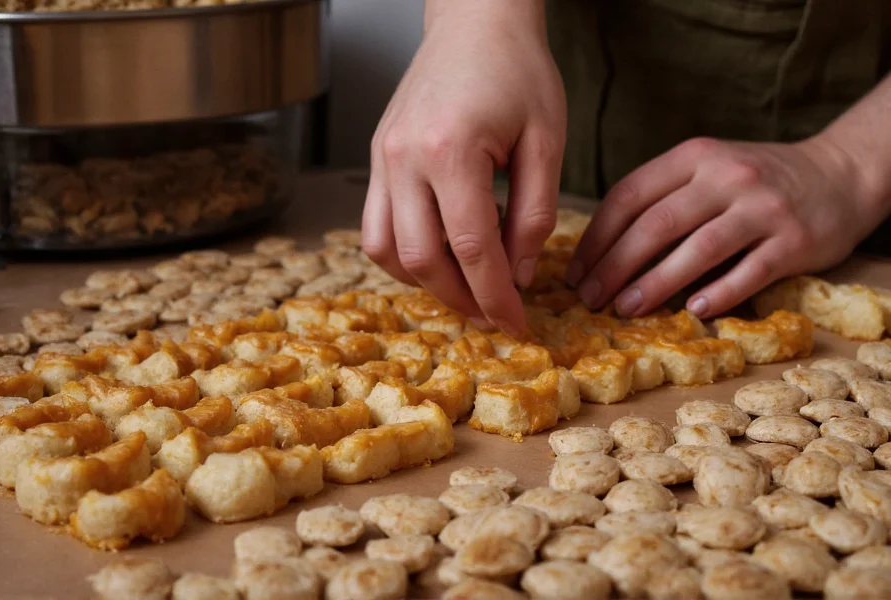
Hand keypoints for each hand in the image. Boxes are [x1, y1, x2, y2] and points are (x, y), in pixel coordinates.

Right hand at [361, 0, 565, 335]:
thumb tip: (519, 276)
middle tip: (494, 315)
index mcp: (450, 150)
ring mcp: (382, 158)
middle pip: (422, 258)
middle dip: (461, 299)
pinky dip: (404, 254)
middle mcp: (403, 158)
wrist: (475, 20)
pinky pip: (376, 226)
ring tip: (466, 289)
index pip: (473, 248)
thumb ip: (534, 215)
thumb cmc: (518, 71)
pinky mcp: (377, 158)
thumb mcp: (547, 142)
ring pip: (386, 250)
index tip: (516, 325)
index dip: (497, 296)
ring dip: (425, 281)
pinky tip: (439, 256)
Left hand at [567, 135, 878, 318]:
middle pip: (656, 225)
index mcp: (694, 157)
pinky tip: (693, 311)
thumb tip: (602, 255)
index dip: (596, 238)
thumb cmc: (755, 181)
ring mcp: (763, 207)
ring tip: (625, 309)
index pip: (629, 196)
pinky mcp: (794, 240)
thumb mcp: (706, 171)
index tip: (575, 272)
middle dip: (615, 266)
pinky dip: (719, 293)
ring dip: (655, 283)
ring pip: (698, 249)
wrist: (840, 174)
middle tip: (590, 298)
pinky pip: (749, 272)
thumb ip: (662, 200)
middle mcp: (726, 176)